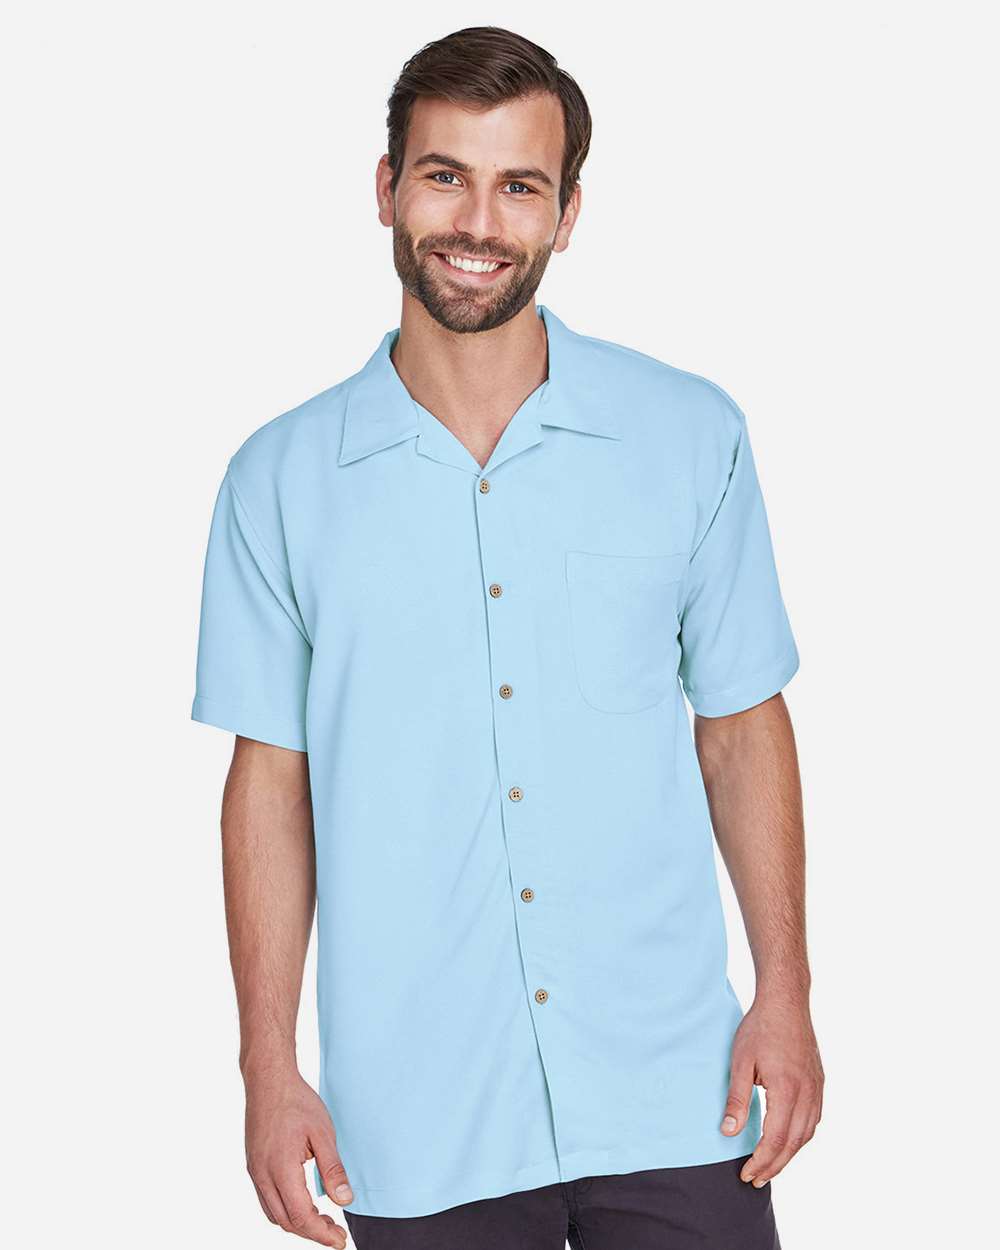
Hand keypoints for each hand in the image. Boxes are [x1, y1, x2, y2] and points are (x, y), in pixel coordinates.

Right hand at [244, 1065, 352, 1247]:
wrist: (268, 1079)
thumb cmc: (296, 1101)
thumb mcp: (323, 1132)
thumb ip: (333, 1169)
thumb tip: (344, 1200)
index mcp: (280, 1168)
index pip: (300, 1217)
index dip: (321, 1233)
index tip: (339, 1240)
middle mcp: (262, 1175)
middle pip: (286, 1221)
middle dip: (312, 1232)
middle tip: (336, 1233)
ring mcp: (255, 1171)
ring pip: (274, 1214)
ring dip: (298, 1223)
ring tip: (323, 1220)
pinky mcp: (254, 1165)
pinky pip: (267, 1199)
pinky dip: (285, 1209)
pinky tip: (303, 1202)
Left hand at [719, 993, 823, 1185]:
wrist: (786, 1002)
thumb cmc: (760, 1028)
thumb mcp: (740, 1061)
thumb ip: (736, 1098)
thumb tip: (728, 1132)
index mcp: (788, 1089)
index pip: (776, 1139)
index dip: (762, 1161)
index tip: (746, 1174)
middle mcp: (808, 1093)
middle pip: (794, 1143)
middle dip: (774, 1165)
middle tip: (755, 1179)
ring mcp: (817, 1088)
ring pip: (807, 1134)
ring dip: (789, 1154)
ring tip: (770, 1166)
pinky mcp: (819, 1082)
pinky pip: (814, 1119)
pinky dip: (801, 1137)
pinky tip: (789, 1141)